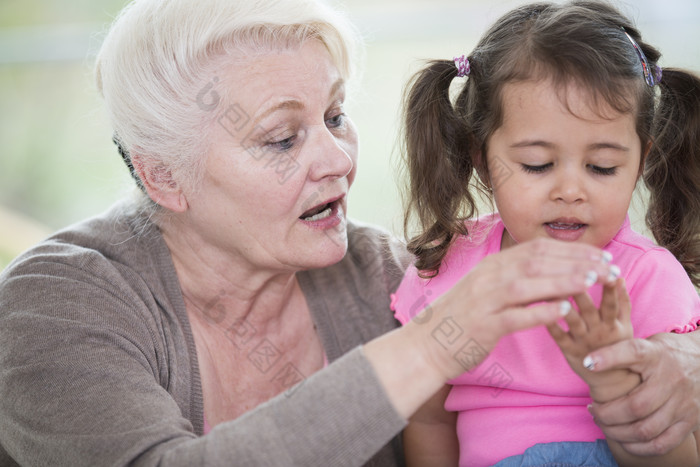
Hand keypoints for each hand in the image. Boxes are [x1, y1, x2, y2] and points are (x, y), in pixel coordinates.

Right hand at [414, 238, 619, 380]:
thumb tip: (546, 268)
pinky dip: (541, 311)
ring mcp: (484, 301)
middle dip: (576, 261)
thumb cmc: (459, 319)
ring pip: (528, 284)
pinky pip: (516, 316)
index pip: (537, 250)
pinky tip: (565, 310)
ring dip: (563, 280)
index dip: (571, 250)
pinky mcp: (483, 326)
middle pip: (537, 262)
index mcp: (491, 267)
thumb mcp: (484, 289)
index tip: (600, 255)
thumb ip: (512, 277)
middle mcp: (488, 278)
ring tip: (593, 281)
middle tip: (608, 265)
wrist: (425, 345)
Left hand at [547, 279, 639, 401]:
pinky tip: (540, 309)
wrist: (610, 379)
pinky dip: (550, 324)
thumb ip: (622, 301)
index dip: (609, 288)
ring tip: (551, 286)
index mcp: (613, 323)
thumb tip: (619, 276)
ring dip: (562, 303)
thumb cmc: (616, 344)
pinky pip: (558, 336)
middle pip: (588, 308)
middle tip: (568, 270)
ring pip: (572, 320)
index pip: (611, 303)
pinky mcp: (569, 351)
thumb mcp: (625, 324)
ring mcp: (583, 342)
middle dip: (579, 289)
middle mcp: (598, 332)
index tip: (604, 270)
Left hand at [585, 331, 699, 455]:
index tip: (587, 363)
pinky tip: (624, 440)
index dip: (608, 357)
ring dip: (618, 432)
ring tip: (604, 424)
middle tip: (593, 410)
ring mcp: (684, 403)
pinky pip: (662, 443)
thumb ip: (620, 352)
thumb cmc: (663, 353)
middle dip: (607, 414)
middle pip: (636, 406)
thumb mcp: (644, 344)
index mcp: (657, 355)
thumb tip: (587, 363)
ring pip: (647, 429)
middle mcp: (673, 379)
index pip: (634, 352)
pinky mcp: (690, 421)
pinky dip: (639, 447)